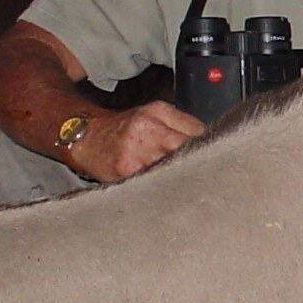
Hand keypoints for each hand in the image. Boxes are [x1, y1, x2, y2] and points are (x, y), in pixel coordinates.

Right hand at [69, 100, 204, 182]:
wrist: (86, 137)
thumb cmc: (124, 129)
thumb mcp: (152, 115)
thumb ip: (181, 125)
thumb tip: (210, 142)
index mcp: (159, 112)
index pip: (197, 131)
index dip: (209, 148)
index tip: (216, 159)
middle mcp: (148, 129)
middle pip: (187, 151)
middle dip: (197, 164)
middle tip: (205, 178)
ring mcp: (137, 151)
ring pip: (173, 169)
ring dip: (181, 179)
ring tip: (186, 186)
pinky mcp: (126, 171)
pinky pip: (154, 183)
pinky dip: (162, 187)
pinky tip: (165, 190)